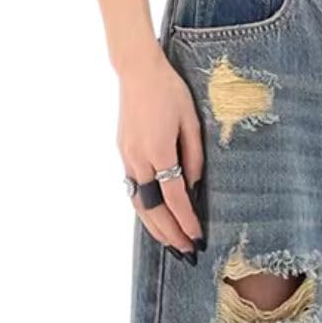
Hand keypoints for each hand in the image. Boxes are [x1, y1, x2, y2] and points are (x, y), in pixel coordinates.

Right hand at [117, 44, 204, 256]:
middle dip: (171, 233)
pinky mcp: (123, 155)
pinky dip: (144, 211)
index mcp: (158, 150)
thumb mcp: (191, 121)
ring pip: (140, 204)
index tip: (198, 238)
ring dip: (155, 228)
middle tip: (187, 251)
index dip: (186, 221)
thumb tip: (194, 187)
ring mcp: (127, 158)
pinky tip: (154, 221)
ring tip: (171, 244)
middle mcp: (139, 159)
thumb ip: (194, 156)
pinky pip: (134, 191)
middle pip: (154, 208)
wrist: (137, 71)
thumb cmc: (170, 91)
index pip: (174, 197)